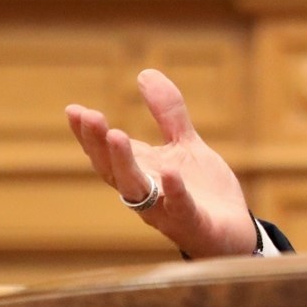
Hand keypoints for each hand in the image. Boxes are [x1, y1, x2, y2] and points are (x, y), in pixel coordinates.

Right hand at [66, 69, 258, 258]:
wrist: (233, 233)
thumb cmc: (203, 191)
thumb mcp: (185, 144)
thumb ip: (168, 113)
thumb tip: (144, 73)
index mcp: (141, 172)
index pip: (106, 154)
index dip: (88, 134)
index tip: (74, 110)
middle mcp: (146, 193)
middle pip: (113, 170)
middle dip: (99, 144)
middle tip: (89, 117)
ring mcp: (166, 210)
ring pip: (137, 190)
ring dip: (124, 164)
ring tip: (117, 135)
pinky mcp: (192, 223)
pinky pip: (179, 208)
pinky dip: (173, 191)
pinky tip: (170, 171)